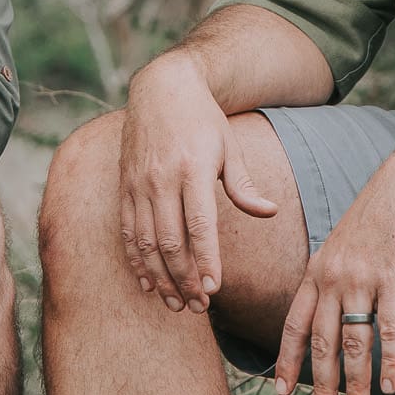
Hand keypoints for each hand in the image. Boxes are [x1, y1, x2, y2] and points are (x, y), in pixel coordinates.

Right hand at [117, 54, 278, 314]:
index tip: (215, 291)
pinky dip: (136, 261)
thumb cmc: (203, 119)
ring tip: (176, 304)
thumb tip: (270, 213)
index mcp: (193, 170)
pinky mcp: (124, 186)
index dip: (206, 261)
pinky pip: (128, 231)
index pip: (200, 226)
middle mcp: (162, 179)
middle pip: (170, 242)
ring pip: (146, 243)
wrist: (161, 87)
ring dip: (160, 278)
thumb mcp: (230, 146)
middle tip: (199, 307)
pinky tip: (148, 283)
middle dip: (184, 280)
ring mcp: (139, 184)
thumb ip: (245, 185)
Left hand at [273, 154, 394, 394]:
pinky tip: (392, 385)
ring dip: (355, 383)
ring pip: (354, 343)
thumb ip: (332, 280)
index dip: (285, 360)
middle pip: (321, 343)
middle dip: (320, 385)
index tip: (280, 391)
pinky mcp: (394, 280)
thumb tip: (328, 315)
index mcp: (316, 272)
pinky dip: (391, 361)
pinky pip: (391, 330)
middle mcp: (333, 278)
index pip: (293, 324)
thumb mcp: (342, 247)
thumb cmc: (378, 219)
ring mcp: (362, 279)